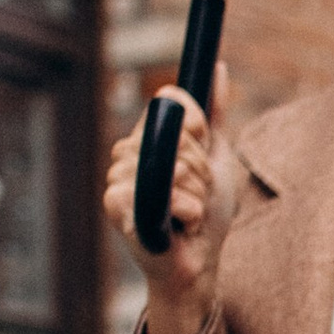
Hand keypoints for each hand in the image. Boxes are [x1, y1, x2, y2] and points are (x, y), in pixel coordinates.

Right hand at [103, 71, 235, 333]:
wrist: (199, 265)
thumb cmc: (206, 217)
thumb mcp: (216, 158)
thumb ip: (215, 114)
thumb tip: (217, 68)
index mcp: (146, 139)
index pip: (172, 100)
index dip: (198, 123)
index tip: (204, 148)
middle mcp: (126, 155)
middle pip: (177, 131)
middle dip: (200, 167)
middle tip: (196, 195)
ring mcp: (118, 179)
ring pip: (174, 163)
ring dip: (196, 193)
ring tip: (189, 214)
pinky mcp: (117, 206)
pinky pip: (162, 189)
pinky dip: (185, 210)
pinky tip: (183, 224)